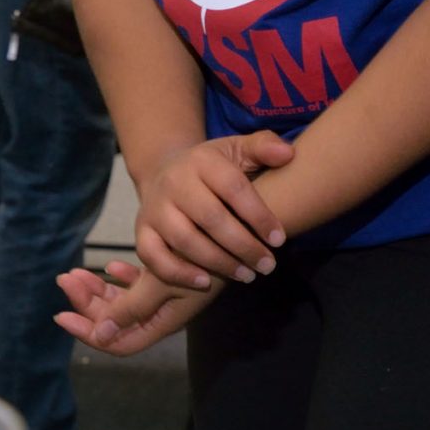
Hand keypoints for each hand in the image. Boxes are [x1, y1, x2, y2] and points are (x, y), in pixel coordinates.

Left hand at [54, 260, 216, 357]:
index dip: (88, 333)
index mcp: (158, 321)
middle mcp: (159, 313)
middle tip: (65, 278)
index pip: (116, 341)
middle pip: (114, 319)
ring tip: (75, 272)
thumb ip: (133, 308)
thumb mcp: (164, 283)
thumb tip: (100, 335)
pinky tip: (111, 267)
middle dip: (86, 302)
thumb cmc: (201, 259)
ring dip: (98, 288)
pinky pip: (138, 285)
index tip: (62, 315)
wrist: (233, 235)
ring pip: (123, 301)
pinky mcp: (168, 278)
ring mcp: (163, 297)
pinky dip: (122, 278)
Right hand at [133, 131, 293, 291]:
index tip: (279, 240)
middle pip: (210, 218)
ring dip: (218, 262)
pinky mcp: (142, 230)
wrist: (163, 171)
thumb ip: (264, 146)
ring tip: (246, 275)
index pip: (233, 188)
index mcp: (202, 161)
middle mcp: (174, 182)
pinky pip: (153, 256)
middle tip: (267, 265)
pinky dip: (178, 273)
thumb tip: (287, 154)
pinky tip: (206, 283)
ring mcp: (155, 207)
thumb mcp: (237, 149)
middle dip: (243, 246)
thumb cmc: (211, 167)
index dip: (258, 216)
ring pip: (184, 240)